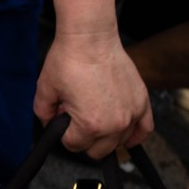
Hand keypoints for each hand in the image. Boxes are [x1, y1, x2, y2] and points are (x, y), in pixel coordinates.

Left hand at [33, 28, 152, 158]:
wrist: (90, 37)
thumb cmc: (69, 59)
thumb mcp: (45, 88)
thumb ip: (43, 113)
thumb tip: (50, 124)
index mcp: (90, 125)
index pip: (74, 145)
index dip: (64, 133)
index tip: (63, 120)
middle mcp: (114, 124)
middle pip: (98, 150)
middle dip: (84, 139)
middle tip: (77, 118)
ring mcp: (131, 114)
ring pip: (119, 142)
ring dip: (107, 135)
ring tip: (96, 113)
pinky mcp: (142, 102)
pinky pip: (145, 130)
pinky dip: (136, 136)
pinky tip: (127, 136)